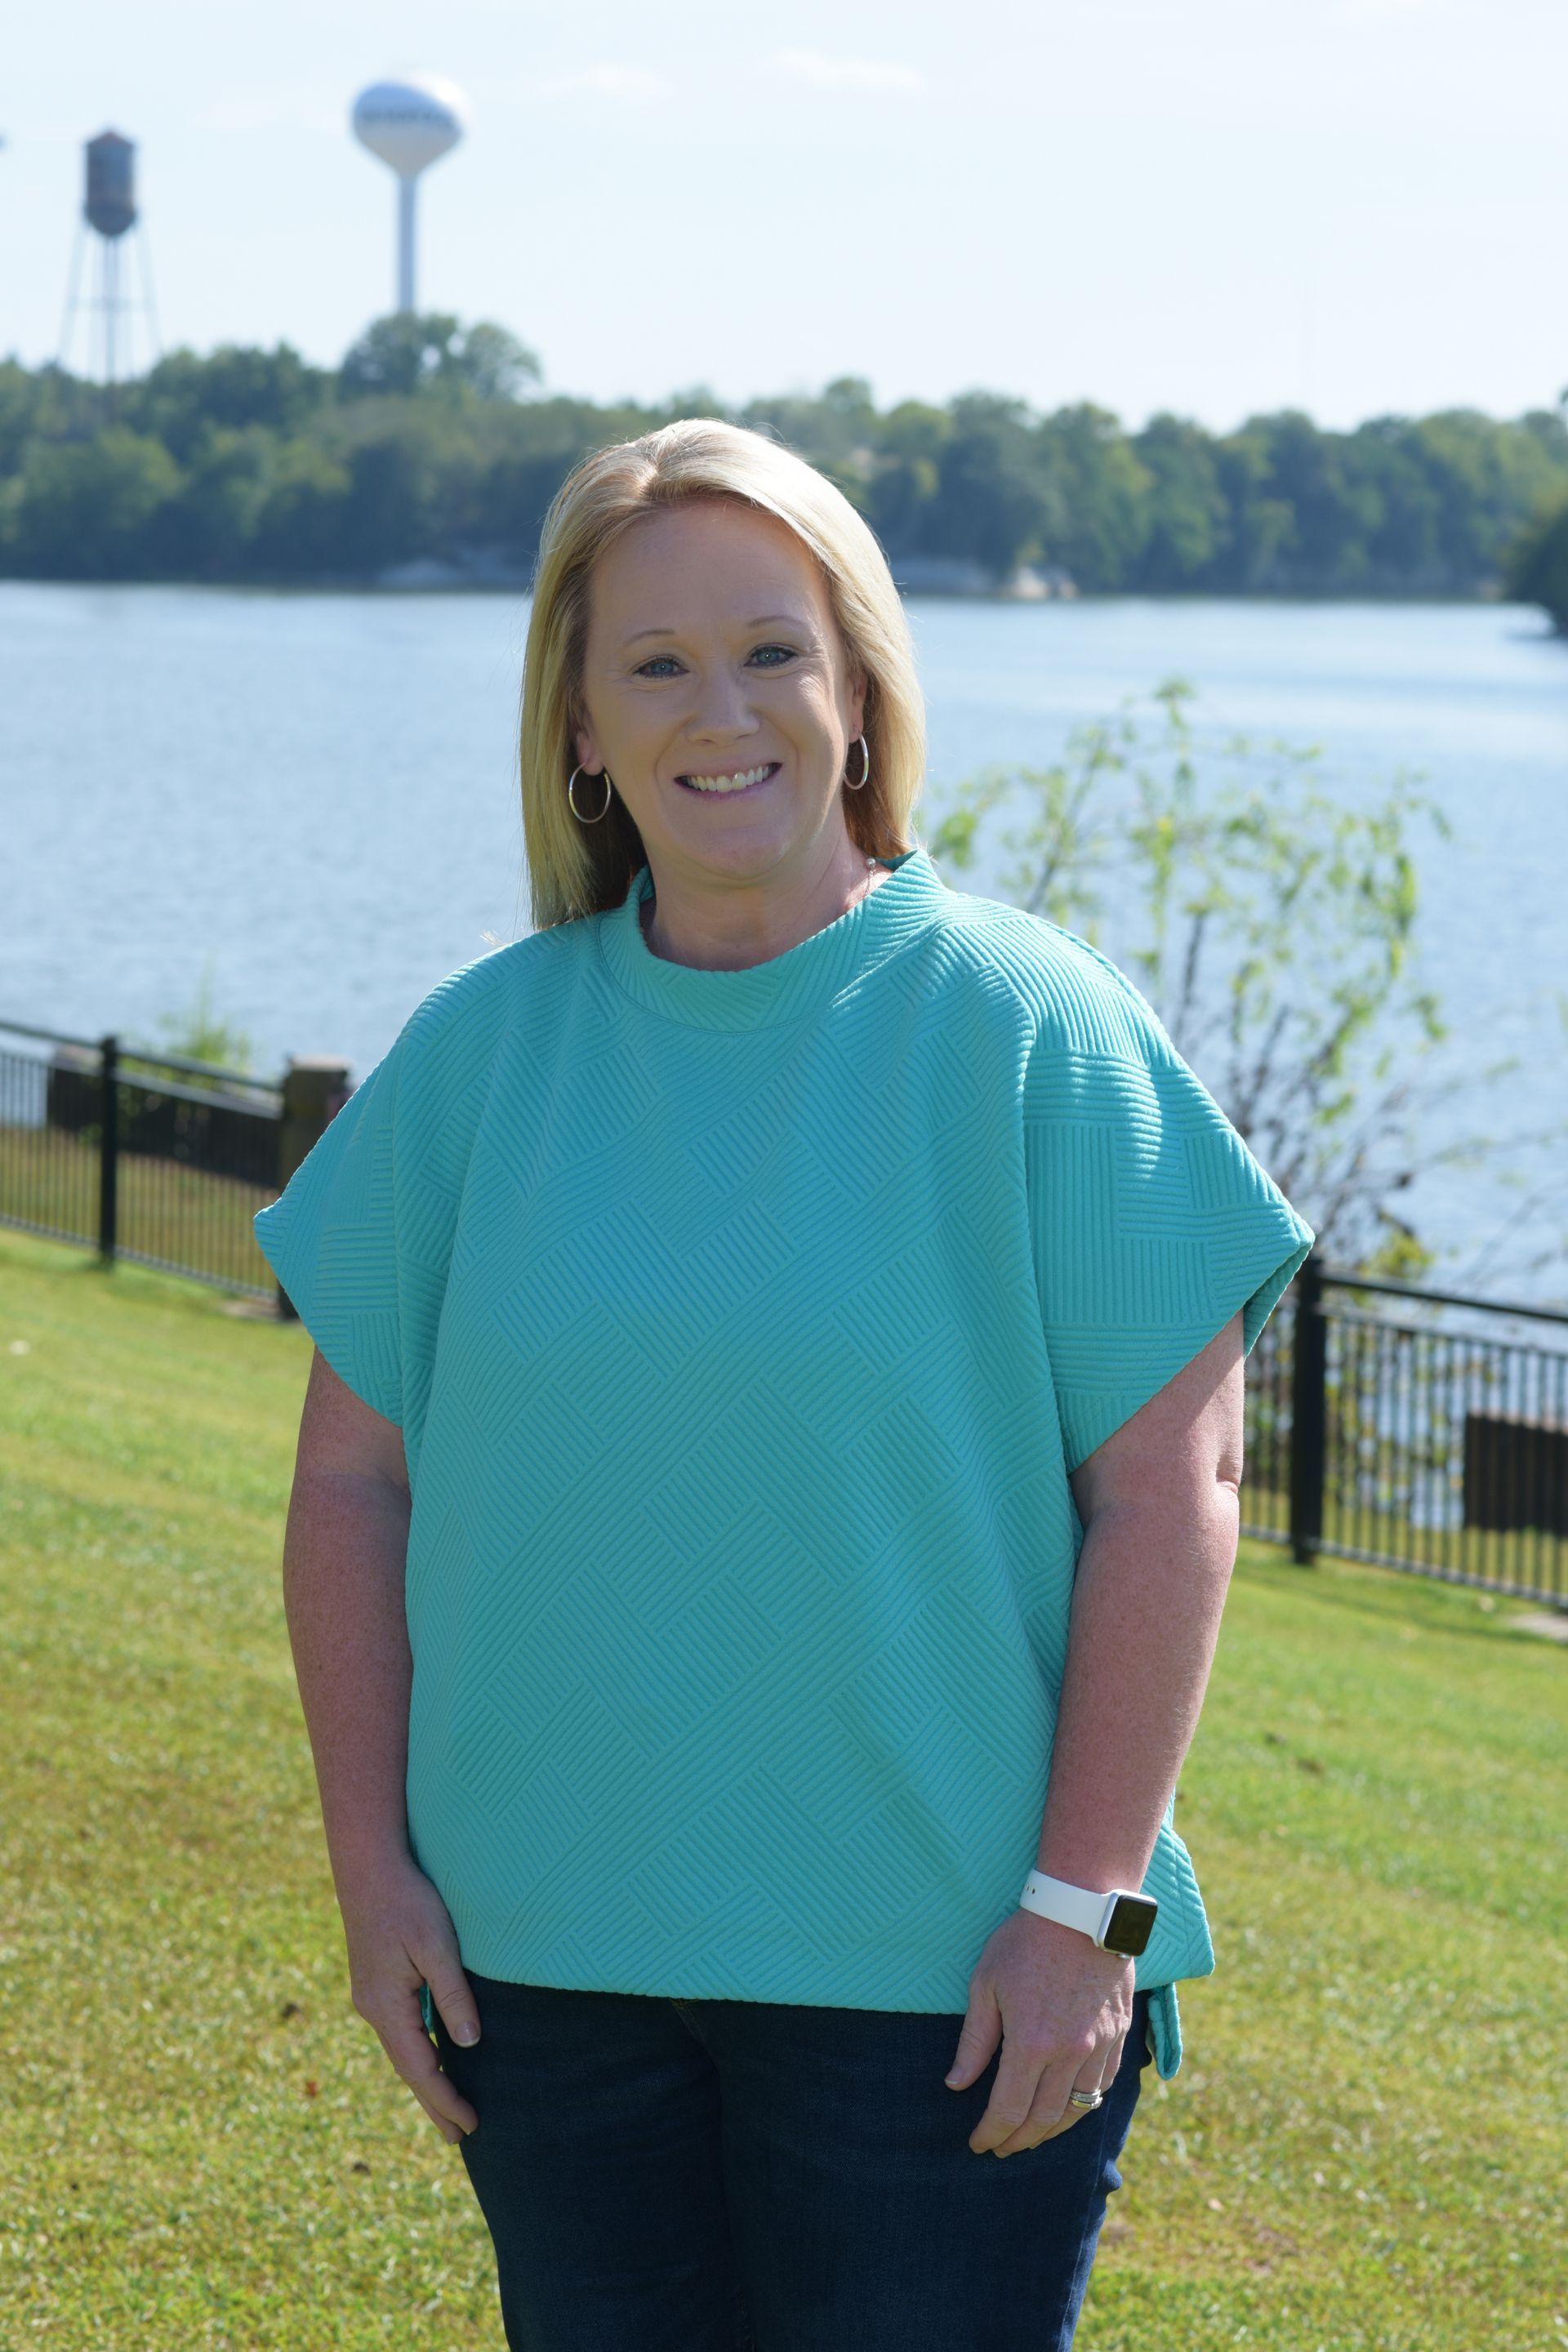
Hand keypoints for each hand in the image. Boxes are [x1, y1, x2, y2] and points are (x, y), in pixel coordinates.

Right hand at [337, 1850, 481, 2145]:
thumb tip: (469, 2045)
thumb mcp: (437, 1944)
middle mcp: (373, 2008)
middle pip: (407, 2066)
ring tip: (449, 2106)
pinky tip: (431, 2055)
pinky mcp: (375, 1982)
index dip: (444, 2100)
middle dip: (434, 2102)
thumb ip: (452, 1995)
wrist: (368, 1865)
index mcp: (386, 2006)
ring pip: (402, 2048)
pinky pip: (399, 2028)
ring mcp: (370, 1995)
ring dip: (425, 2078)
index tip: (469, 2127)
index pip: (419, 2069)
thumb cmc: (408, 1899)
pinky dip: (417, 2051)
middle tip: (459, 2137)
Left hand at [946, 1908, 1134, 2156]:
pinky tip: (1070, 2105)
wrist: (1082, 1909)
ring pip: (1078, 2108)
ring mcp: (1099, 2045)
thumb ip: (975, 2040)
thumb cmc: (1026, 1941)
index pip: (1009, 2109)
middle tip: (1002, 2146)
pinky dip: (1085, 2104)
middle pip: (1045, 2118)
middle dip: (1020, 2140)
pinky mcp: (1119, 2033)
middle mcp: (1069, 2053)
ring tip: (1033, 2136)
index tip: (978, 2143)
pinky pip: (1104, 2084)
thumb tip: (956, 2083)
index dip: (991, 2133)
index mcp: (1031, 2044)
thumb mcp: (986, 1983)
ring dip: (1053, 2130)